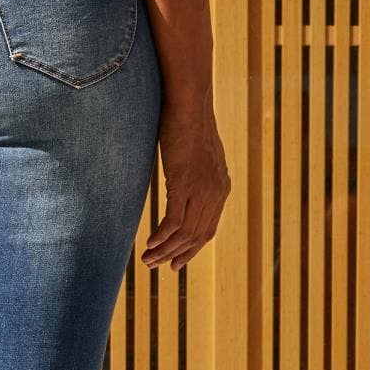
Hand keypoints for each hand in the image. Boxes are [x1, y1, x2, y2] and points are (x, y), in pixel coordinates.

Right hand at [142, 91, 230, 271]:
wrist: (188, 104)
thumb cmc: (187, 123)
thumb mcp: (195, 155)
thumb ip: (194, 175)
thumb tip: (182, 181)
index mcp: (222, 187)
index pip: (207, 230)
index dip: (191, 250)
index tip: (175, 263)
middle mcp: (216, 192)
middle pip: (196, 237)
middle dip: (175, 255)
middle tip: (155, 266)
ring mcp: (202, 189)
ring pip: (184, 233)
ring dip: (165, 250)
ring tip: (147, 260)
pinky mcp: (185, 184)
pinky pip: (173, 222)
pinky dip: (161, 237)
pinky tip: (150, 244)